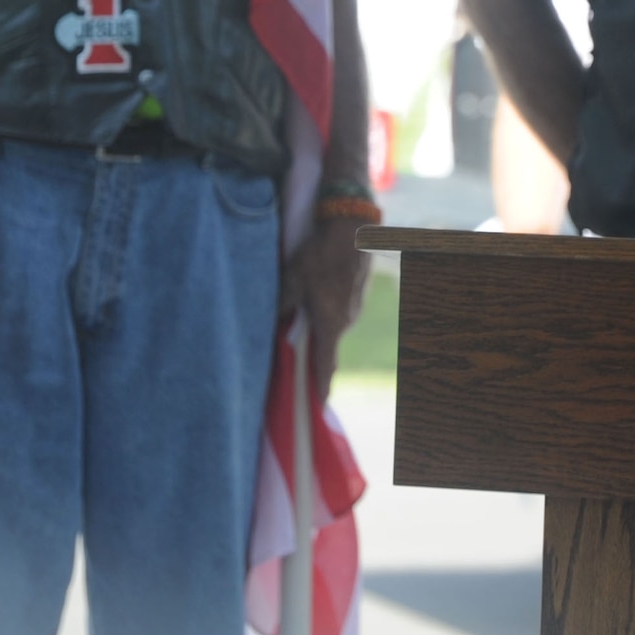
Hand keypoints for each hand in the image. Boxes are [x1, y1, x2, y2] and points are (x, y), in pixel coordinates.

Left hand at [278, 218, 370, 406]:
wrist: (351, 226)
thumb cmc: (319, 255)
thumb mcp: (291, 280)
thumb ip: (283, 306)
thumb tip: (276, 324)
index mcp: (331, 323)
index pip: (326, 366)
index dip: (321, 388)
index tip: (318, 408)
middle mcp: (348, 320)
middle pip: (327, 344)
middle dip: (312, 352)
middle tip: (293, 357)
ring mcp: (356, 306)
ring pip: (333, 324)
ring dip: (318, 326)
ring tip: (301, 318)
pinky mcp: (359, 292)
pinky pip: (340, 309)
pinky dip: (327, 310)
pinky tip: (316, 293)